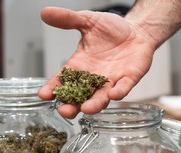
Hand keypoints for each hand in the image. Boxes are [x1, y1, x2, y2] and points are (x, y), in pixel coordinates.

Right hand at [38, 7, 155, 118]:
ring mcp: (112, 80)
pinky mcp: (129, 78)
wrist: (136, 30)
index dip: (53, 87)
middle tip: (64, 111)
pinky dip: (119, 92)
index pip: (63, 79)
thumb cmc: (111, 30)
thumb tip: (45, 13)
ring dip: (94, 104)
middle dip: (72, 105)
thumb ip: (68, 19)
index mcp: (80, 65)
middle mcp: (94, 78)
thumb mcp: (87, 21)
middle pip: (80, 97)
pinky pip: (123, 87)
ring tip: (86, 109)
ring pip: (101, 97)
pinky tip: (113, 94)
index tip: (44, 95)